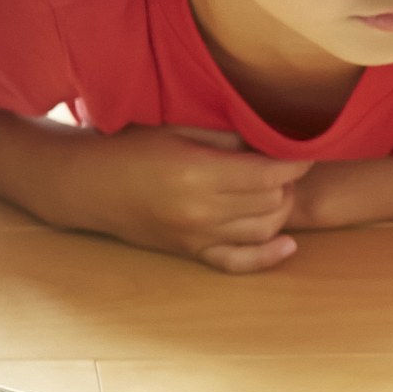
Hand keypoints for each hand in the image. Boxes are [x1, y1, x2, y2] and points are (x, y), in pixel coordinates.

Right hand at [57, 124, 313, 273]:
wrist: (86, 185)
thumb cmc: (129, 148)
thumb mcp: (177, 129)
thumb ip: (226, 137)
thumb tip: (269, 144)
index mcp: (198, 173)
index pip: (269, 173)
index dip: (295, 162)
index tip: (305, 151)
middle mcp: (200, 210)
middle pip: (272, 202)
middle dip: (289, 183)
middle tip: (285, 167)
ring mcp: (195, 236)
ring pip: (263, 231)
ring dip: (281, 211)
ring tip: (277, 191)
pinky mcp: (189, 252)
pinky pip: (238, 263)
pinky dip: (267, 257)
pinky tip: (287, 245)